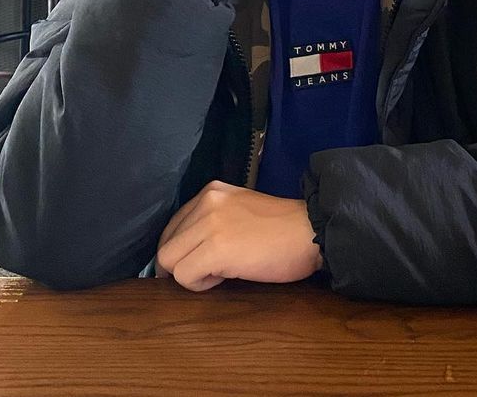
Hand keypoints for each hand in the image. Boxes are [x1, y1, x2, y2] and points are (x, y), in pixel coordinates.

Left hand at [156, 182, 322, 292]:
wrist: (310, 231)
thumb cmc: (282, 230)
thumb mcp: (240, 211)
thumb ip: (212, 221)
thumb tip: (186, 250)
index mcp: (211, 192)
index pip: (173, 226)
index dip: (182, 250)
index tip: (201, 262)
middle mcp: (206, 202)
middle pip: (166, 245)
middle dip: (183, 264)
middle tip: (212, 271)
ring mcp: (209, 224)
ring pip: (169, 260)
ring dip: (190, 274)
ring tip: (220, 273)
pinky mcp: (216, 248)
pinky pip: (184, 275)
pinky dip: (199, 285)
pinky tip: (224, 277)